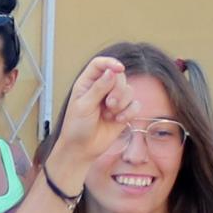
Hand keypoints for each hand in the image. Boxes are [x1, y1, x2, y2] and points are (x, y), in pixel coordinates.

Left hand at [45, 55, 134, 172]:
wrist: (82, 149)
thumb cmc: (77, 127)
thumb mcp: (84, 106)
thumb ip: (98, 88)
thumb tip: (111, 71)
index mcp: (87, 83)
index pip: (100, 64)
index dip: (110, 63)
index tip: (119, 68)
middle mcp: (102, 88)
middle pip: (119, 76)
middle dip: (118, 90)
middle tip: (110, 104)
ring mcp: (114, 100)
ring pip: (129, 90)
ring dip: (123, 103)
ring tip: (110, 115)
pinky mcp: (123, 112)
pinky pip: (135, 105)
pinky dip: (129, 112)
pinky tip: (118, 121)